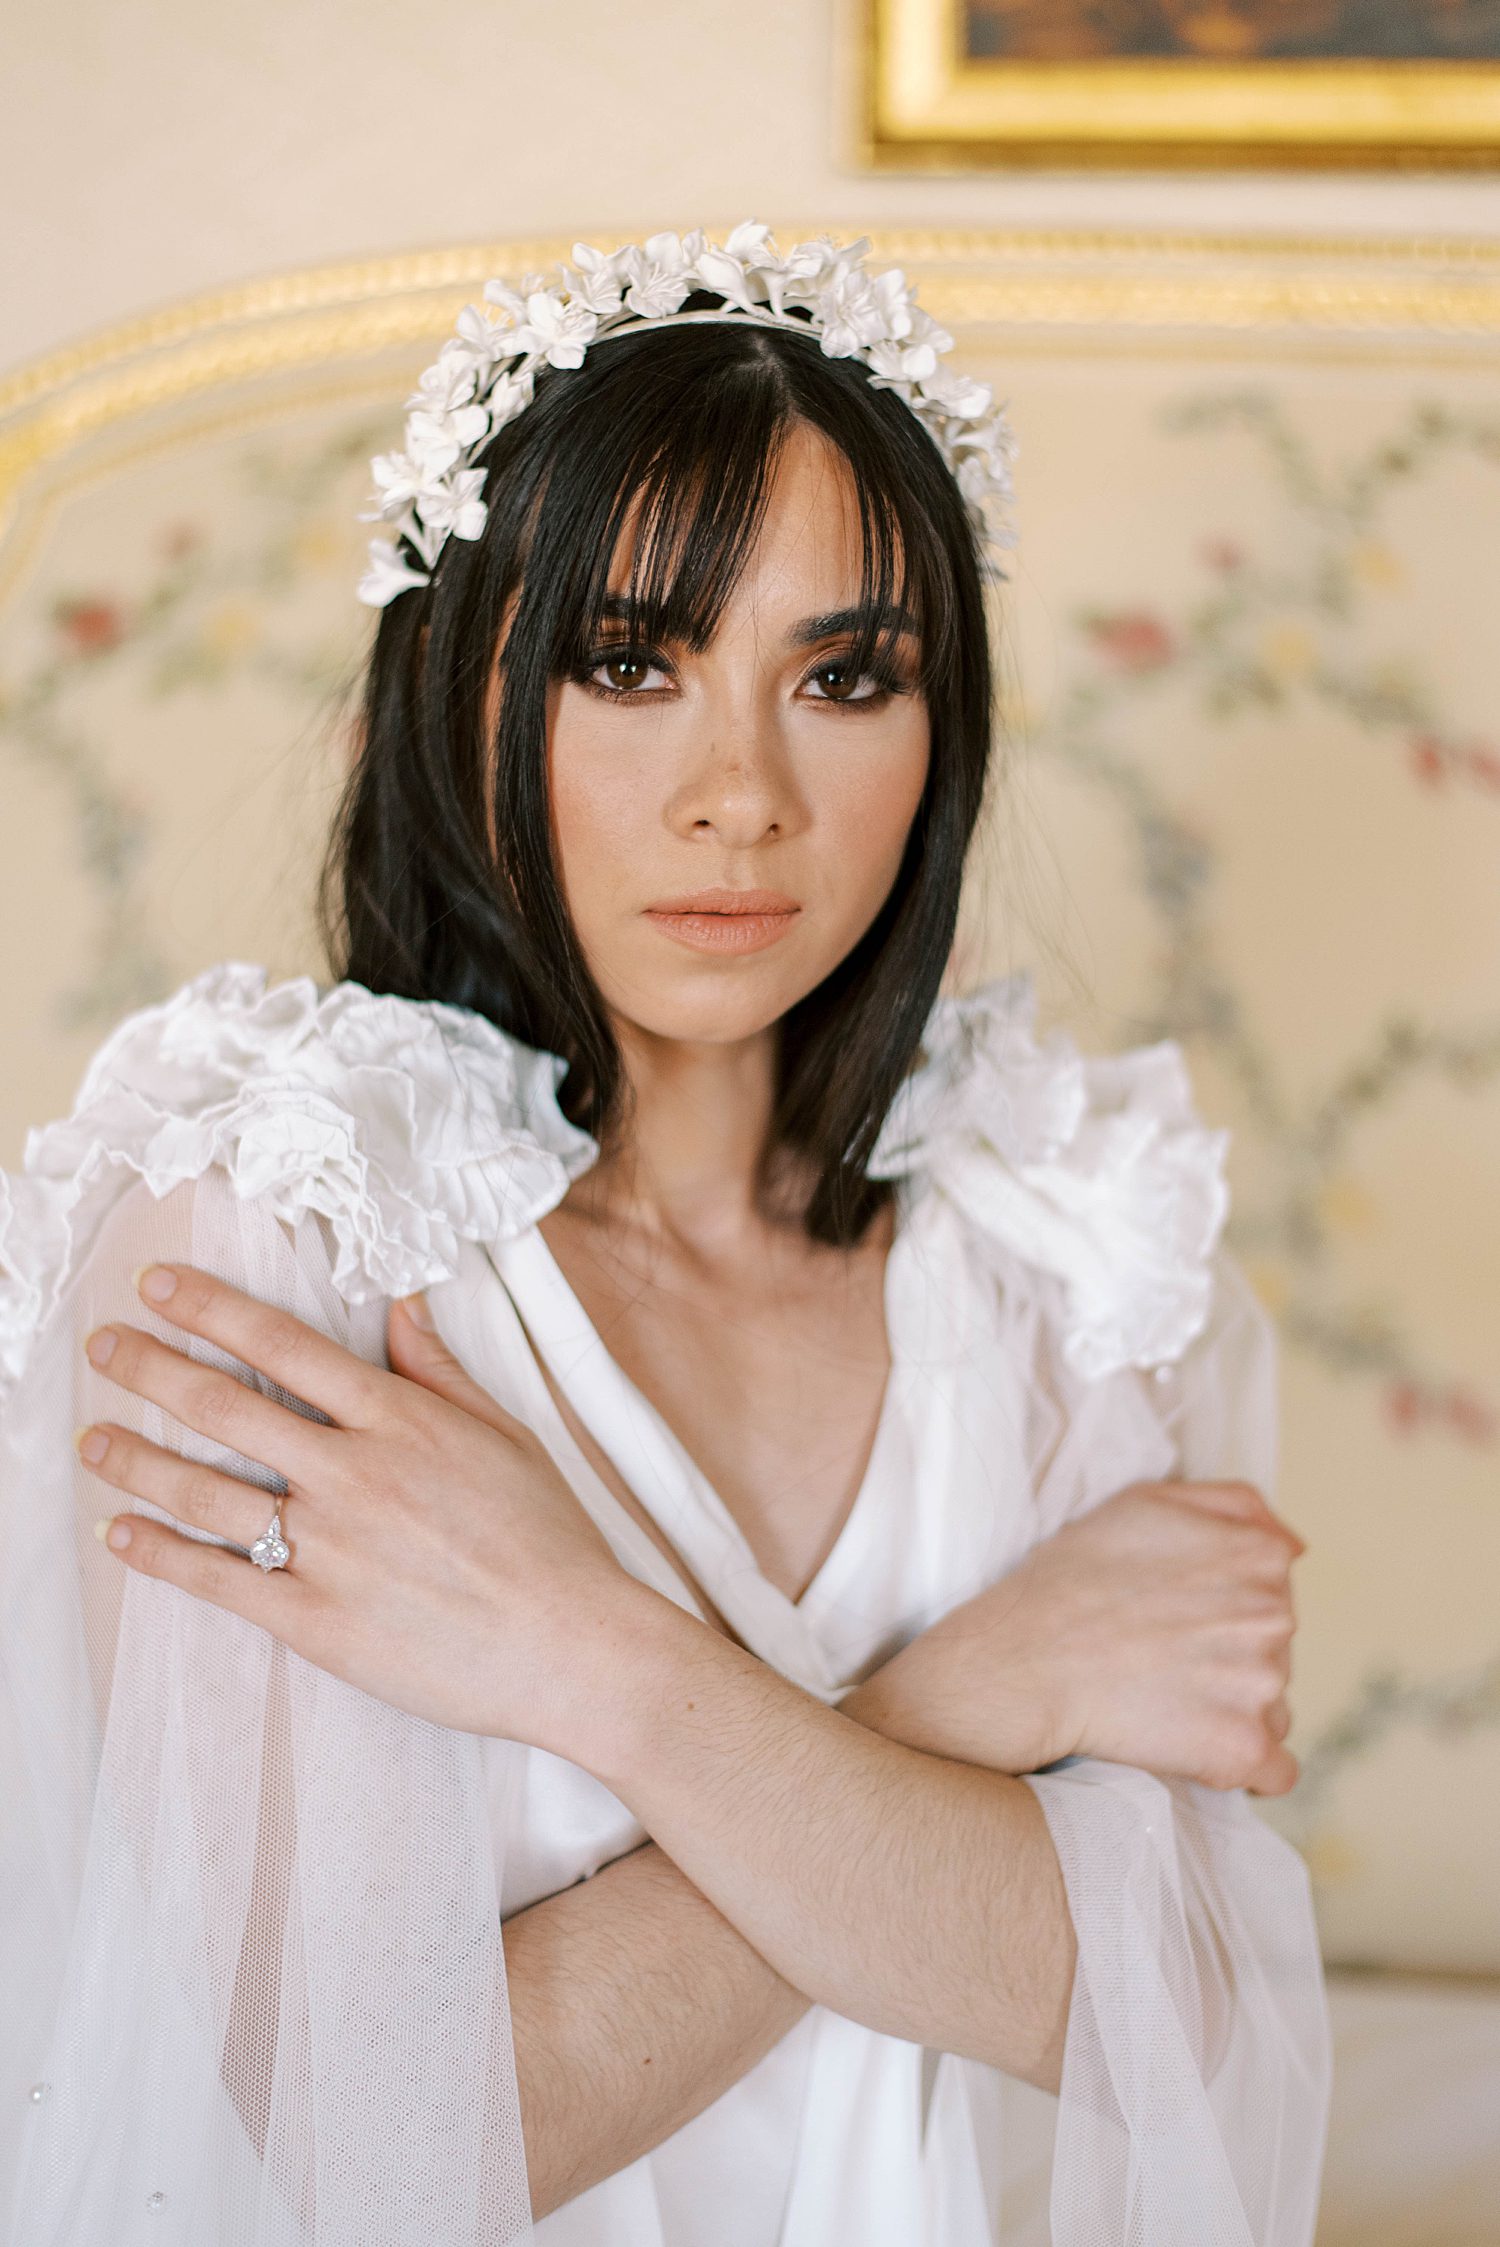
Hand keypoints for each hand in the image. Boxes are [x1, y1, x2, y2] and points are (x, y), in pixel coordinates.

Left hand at [78, 1262, 653, 1755]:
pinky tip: (121, 1533)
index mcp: (397, 1420)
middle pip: (225, 1406)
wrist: (571, 1644)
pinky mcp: (315, 1620)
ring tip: (91, 1439)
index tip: (157, 1286)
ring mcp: (329, 1548)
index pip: (282, 1346)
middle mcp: (352, 1474)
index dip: (210, 1309)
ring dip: (136, 1459)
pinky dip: (160, 1553)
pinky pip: (218, 1579)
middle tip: (102, 1345)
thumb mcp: (505, 1433)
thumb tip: (401, 1305)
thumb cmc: (548, 1540)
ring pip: (205, 1490)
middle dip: (150, 1367)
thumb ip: (438, 1370)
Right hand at [848, 1478, 1304, 1796]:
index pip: (1273, 1590)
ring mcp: (1263, 1685)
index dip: (1221, 1605)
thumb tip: (1297, 1545)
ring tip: (1162, 1699)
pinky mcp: (1242, 1748)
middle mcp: (1275, 1616)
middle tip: (1160, 1658)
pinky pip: (1275, 1770)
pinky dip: (1243, 1766)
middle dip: (1229, 1656)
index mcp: (1259, 1555)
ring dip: (1229, 1708)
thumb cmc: (1073, 1577)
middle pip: (1276, 1649)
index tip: (1175, 1617)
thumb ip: (1235, 1505)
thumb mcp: (1146, 1502)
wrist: (1022, 1662)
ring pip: (1272, 1706)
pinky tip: (1196, 1749)